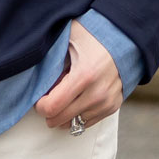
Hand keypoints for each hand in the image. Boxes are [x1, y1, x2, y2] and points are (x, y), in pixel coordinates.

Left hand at [34, 17, 121, 132]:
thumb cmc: (92, 35)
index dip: (40, 105)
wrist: (124, 37)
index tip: (39, 97)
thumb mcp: (67, 40)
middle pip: (60, 120)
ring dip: (63, 115)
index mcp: (84, 75)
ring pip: (73, 124)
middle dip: (49, 112)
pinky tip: (74, 101)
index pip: (52, 107)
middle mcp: (98, 93)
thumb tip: (34, 81)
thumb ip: (50, 61)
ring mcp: (107, 102)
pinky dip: (76, 115)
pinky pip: (87, 123)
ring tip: (63, 97)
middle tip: (47, 98)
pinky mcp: (113, 107)